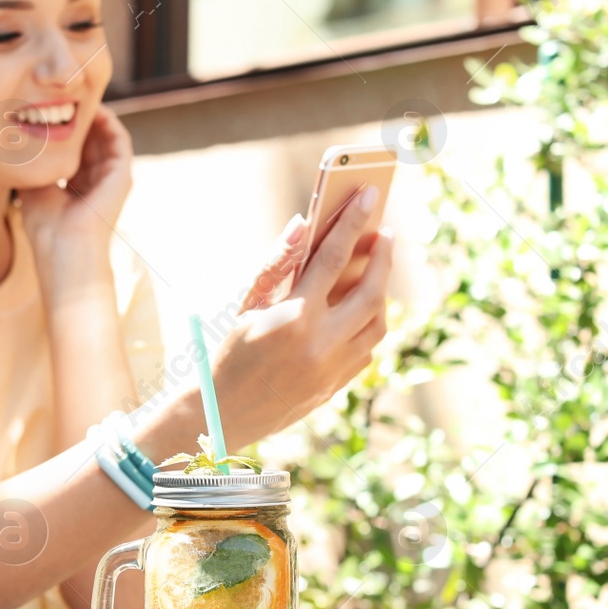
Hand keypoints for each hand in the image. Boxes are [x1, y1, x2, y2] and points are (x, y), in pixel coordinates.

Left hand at [18, 105, 132, 259]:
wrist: (64, 250)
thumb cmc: (46, 228)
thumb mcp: (33, 185)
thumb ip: (33, 162)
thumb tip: (15, 138)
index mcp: (76, 185)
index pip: (73, 147)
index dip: (62, 125)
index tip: (46, 103)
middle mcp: (96, 179)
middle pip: (90, 137)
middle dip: (77, 114)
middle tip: (63, 90)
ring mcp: (111, 177)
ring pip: (105, 134)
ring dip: (93, 113)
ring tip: (77, 92)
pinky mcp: (122, 175)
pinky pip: (120, 139)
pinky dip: (108, 121)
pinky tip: (91, 107)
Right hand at [211, 186, 392, 447]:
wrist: (222, 413)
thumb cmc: (231, 350)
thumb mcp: (248, 303)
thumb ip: (277, 261)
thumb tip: (302, 223)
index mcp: (294, 316)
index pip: (334, 257)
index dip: (352, 222)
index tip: (369, 195)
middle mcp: (321, 343)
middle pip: (371, 290)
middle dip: (382, 257)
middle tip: (384, 233)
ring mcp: (333, 369)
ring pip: (377, 323)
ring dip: (380, 293)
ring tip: (375, 271)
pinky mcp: (337, 387)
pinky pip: (367, 350)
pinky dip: (368, 325)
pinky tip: (359, 310)